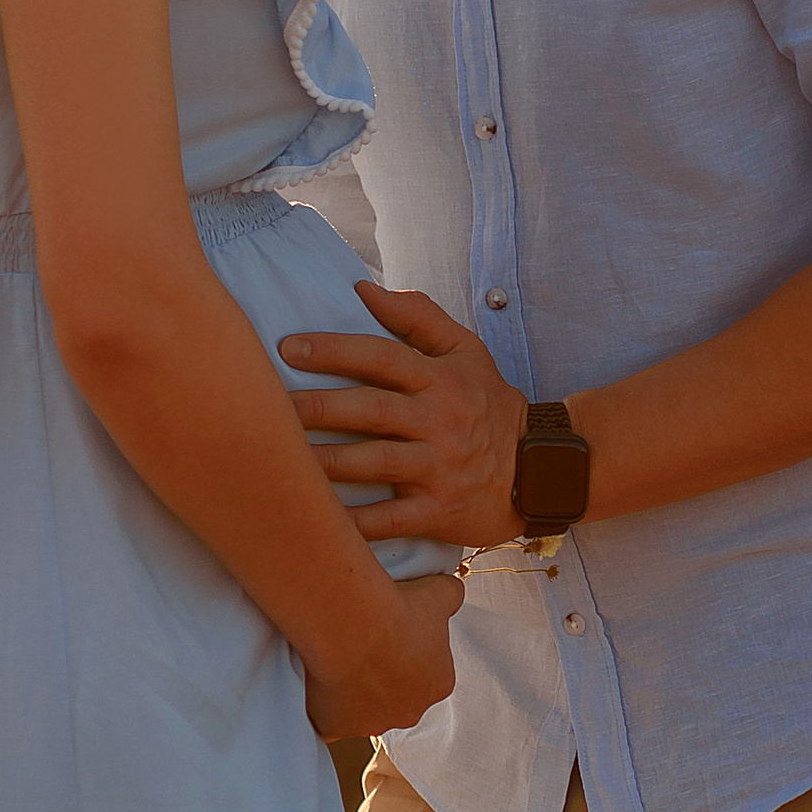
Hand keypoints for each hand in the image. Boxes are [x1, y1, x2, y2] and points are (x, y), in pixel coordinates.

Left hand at [280, 287, 529, 551]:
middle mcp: (440, 422)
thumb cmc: (490, 406)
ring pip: (377, 462)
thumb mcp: (467, 352)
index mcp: (440, 380)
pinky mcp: (439, 511)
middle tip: (270, 406)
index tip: (288, 348)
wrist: (541, 470)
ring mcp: (440, 468)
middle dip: (319, 407)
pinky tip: (321, 520)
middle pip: (372, 410)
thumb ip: (418, 317)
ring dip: (328, 462)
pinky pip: (392, 519)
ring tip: (283, 457)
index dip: (336, 350)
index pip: (383, 357)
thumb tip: (363, 288)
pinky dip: (357, 523)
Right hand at [301, 569, 463, 745]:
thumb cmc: (397, 610)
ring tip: (339, 658)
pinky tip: (319, 681)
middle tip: (364, 647)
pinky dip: (324, 707)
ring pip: (363, 712)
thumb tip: (452, 591)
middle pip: (397, 698)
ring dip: (353, 692)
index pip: (427, 674)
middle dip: (383, 679)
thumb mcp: (439, 593)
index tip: (390, 635)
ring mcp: (372, 725)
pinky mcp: (337, 729)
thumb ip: (451, 595)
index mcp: (439, 684)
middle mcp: (410, 712)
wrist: (351, 624)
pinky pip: (330, 722)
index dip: (408, 654)